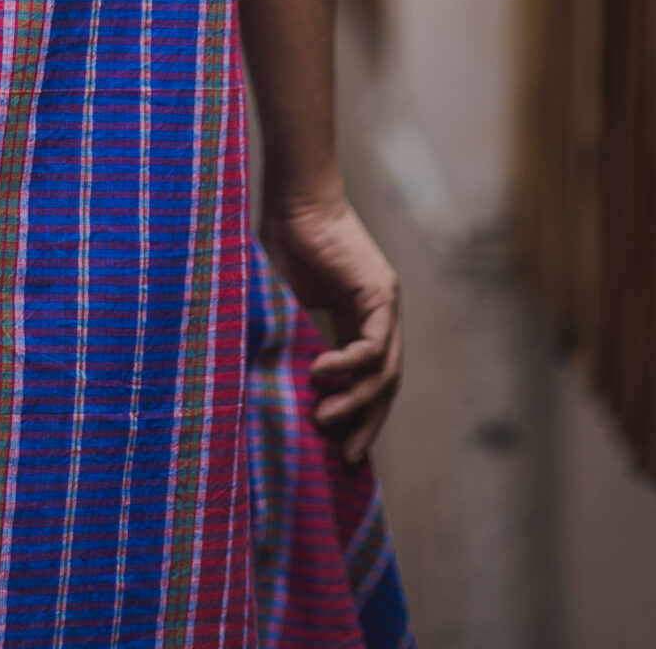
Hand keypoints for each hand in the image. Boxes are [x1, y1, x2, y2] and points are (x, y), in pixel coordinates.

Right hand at [263, 192, 401, 464]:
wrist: (294, 199)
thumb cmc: (283, 242)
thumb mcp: (285, 306)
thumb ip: (291, 340)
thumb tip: (270, 386)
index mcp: (357, 319)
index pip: (368, 378)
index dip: (358, 413)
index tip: (340, 447)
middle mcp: (379, 316)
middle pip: (385, 385)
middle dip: (368, 423)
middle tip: (349, 456)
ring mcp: (385, 305)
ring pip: (385, 372)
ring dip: (357, 401)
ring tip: (325, 419)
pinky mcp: (381, 293)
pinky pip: (374, 345)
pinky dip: (350, 364)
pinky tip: (322, 372)